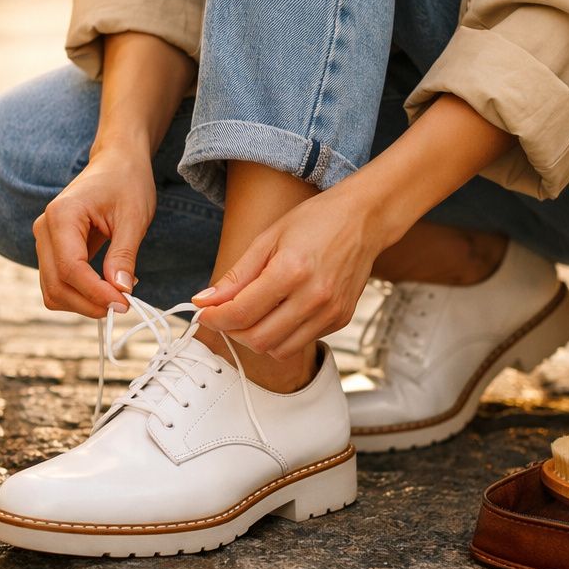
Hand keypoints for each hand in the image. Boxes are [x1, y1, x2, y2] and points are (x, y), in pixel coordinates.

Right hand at [33, 148, 155, 316]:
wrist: (116, 162)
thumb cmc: (127, 182)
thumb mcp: (134, 217)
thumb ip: (124, 255)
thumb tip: (121, 291)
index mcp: (62, 216)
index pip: (70, 268)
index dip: (96, 293)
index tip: (124, 303)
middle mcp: (44, 229)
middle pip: (55, 285)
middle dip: (88, 303)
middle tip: (123, 305)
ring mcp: (44, 240)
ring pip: (53, 289)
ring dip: (83, 302)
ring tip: (117, 295)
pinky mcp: (52, 249)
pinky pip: (58, 282)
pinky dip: (80, 293)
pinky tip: (106, 287)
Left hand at [194, 186, 386, 358]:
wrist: (363, 218)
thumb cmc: (315, 221)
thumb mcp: (268, 239)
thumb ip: (236, 276)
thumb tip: (205, 301)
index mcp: (291, 271)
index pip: (241, 313)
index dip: (215, 318)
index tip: (204, 312)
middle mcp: (314, 297)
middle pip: (258, 339)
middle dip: (232, 331)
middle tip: (225, 315)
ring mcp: (331, 312)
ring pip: (279, 350)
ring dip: (256, 338)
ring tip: (251, 315)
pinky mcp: (341, 319)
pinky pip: (302, 342)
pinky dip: (282, 335)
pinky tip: (280, 312)